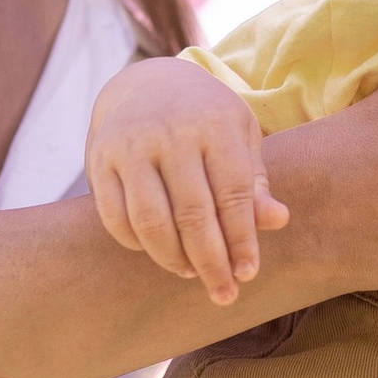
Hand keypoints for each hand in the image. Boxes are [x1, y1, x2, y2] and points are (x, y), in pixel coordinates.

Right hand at [87, 57, 288, 304]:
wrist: (145, 83)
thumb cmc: (205, 120)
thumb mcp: (239, 138)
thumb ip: (255, 182)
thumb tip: (278, 221)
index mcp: (215, 125)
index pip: (234, 195)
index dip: (242, 240)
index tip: (247, 274)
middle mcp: (171, 133)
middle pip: (193, 214)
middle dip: (211, 262)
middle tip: (224, 293)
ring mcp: (131, 145)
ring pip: (150, 221)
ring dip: (172, 258)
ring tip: (190, 272)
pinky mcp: (100, 159)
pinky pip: (115, 217)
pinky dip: (137, 244)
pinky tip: (157, 252)